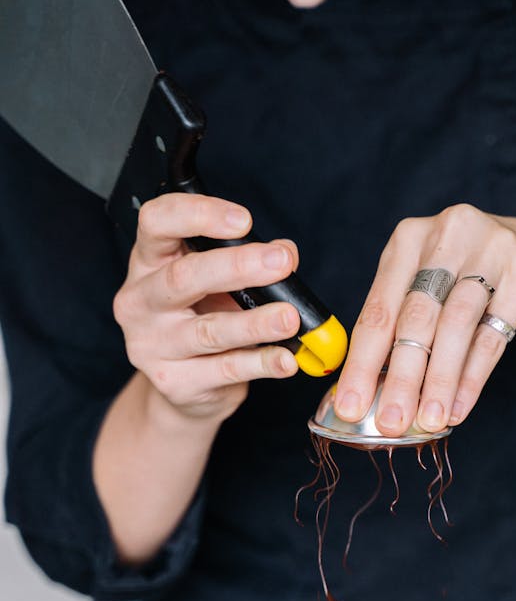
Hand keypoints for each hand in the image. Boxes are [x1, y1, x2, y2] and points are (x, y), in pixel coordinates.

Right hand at [113, 193, 300, 423]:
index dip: (198, 215)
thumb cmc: (200, 318)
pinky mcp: (175, 383)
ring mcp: (152, 345)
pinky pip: (226, 370)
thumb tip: (285, 254)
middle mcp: (140, 301)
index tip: (244, 220)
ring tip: (289, 318)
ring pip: (209, 330)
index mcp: (148, 261)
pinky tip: (286, 359)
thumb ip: (251, 262)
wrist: (184, 385)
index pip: (157, 222)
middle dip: (237, 267)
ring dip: (255, 323)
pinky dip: (262, 363)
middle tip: (280, 263)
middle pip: (183, 277)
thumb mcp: (221, 283)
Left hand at [334, 204, 515, 436]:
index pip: (378, 309)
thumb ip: (403, 325)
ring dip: (438, 382)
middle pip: (415, 318)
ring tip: (428, 421)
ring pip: (455, 327)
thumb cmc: (475, 276)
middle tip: (390, 421)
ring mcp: (491, 250)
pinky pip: (492, 337)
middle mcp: (447, 235)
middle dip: (399, 378)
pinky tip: (458, 407)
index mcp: (410, 239)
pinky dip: (472, 378)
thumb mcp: (432, 283)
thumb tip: (371, 392)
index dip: (361, 363)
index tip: (350, 406)